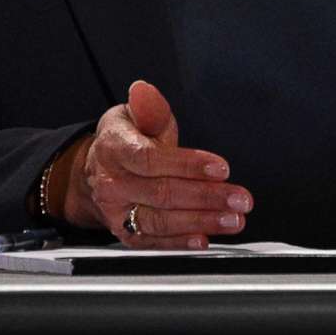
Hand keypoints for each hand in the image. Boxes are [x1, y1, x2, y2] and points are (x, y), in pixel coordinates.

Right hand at [64, 80, 252, 248]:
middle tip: (239, 198)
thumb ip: (148, 108)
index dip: (188, 165)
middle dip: (206, 197)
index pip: (151, 159)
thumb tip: (144, 91)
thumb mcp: (133, 115)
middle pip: (162, 193)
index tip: (221, 168)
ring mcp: (117, 212)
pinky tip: (204, 240)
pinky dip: (180, 243)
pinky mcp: (126, 234)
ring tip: (232, 219)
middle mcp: (112, 183)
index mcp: (114, 148)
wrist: (97, 171)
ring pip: (160, 221)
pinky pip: (154, 243)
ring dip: (200, 222)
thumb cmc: (123, 141)